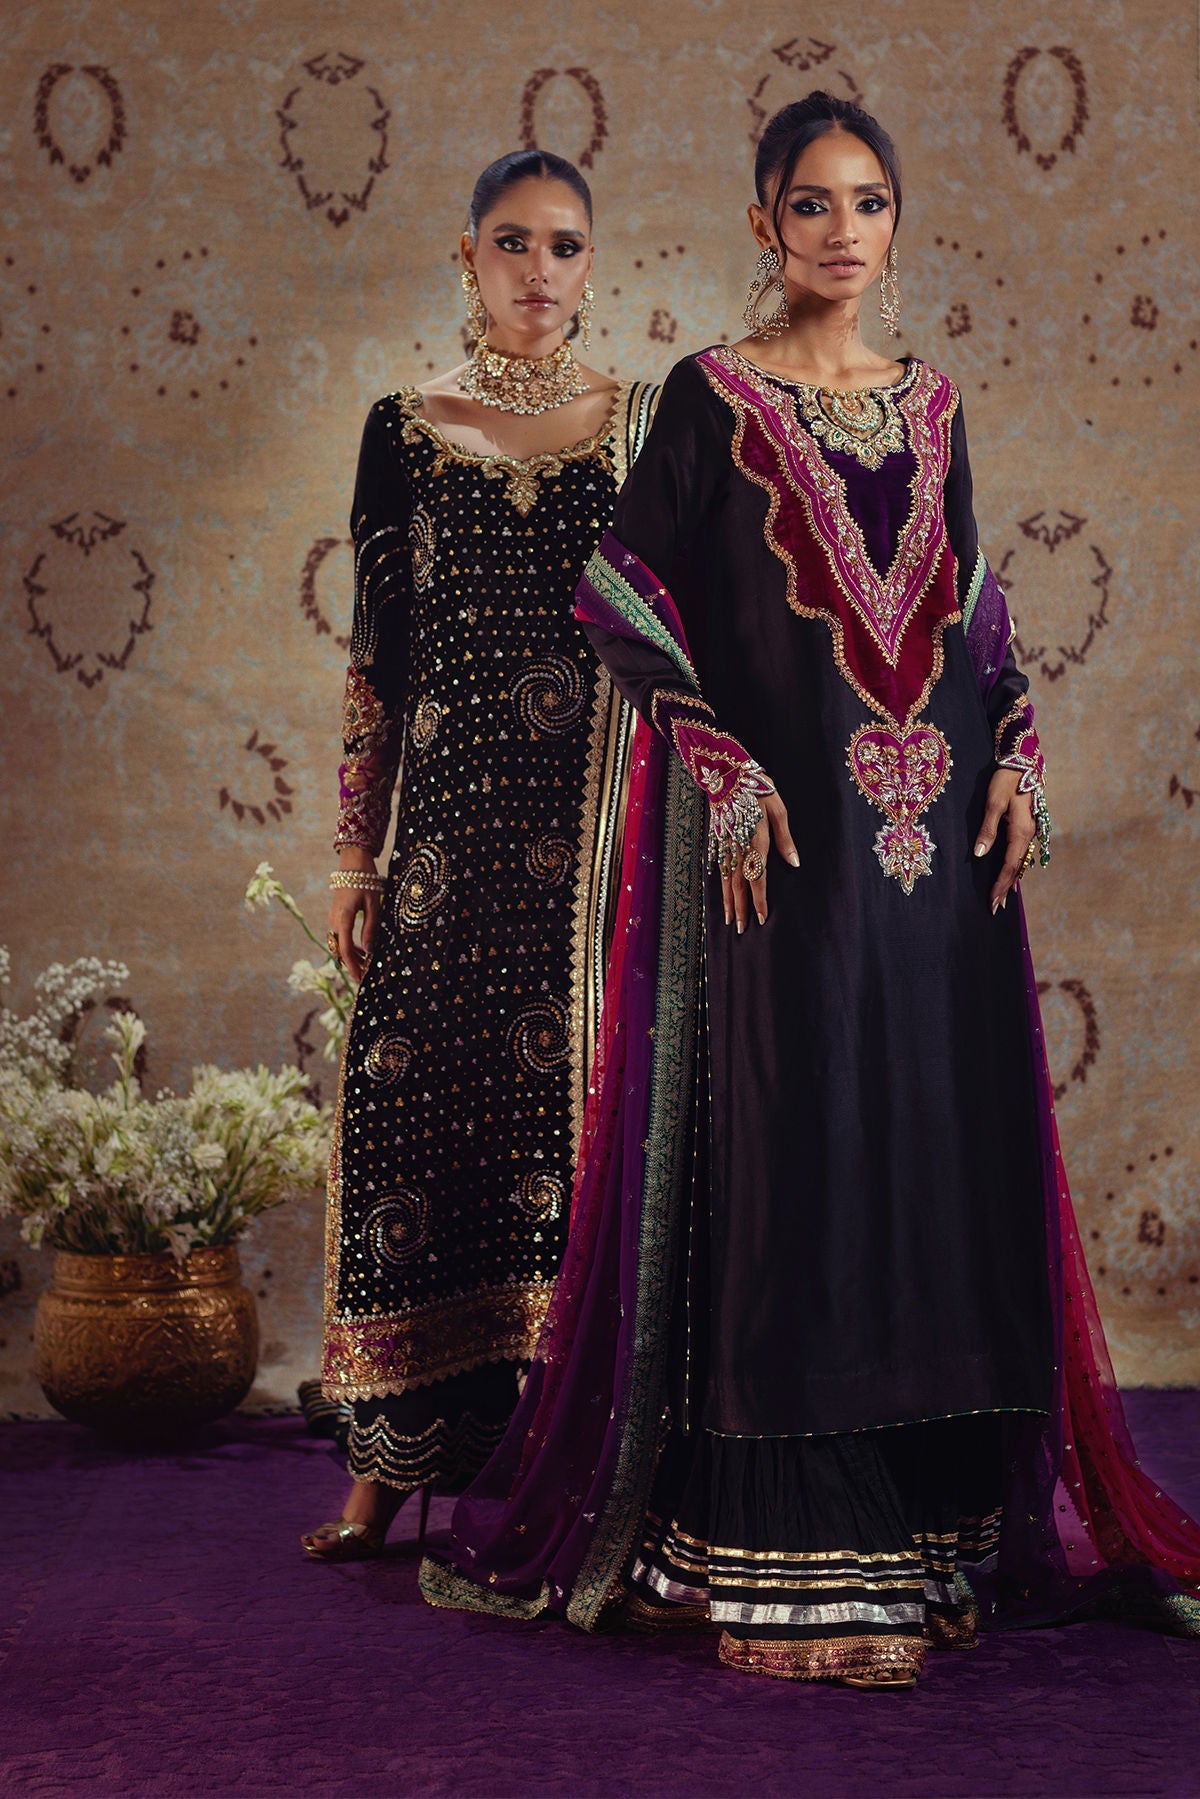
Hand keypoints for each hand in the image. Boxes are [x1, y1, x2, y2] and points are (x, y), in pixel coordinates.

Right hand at [329, 850, 381, 983]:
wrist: (353, 864)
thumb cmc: (366, 881)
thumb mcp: (373, 905)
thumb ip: (370, 928)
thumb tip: (369, 950)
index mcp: (343, 919)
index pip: (346, 949)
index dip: (353, 966)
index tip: (360, 979)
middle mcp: (334, 921)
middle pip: (341, 950)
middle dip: (353, 964)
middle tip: (366, 975)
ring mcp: (333, 918)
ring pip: (340, 944)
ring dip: (352, 955)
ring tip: (368, 964)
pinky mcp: (336, 916)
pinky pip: (341, 936)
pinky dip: (350, 945)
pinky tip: (363, 949)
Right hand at [721, 789, 798, 931]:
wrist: (726, 773)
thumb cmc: (758, 788)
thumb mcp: (779, 809)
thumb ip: (785, 838)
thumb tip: (794, 863)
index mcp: (756, 839)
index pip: (758, 877)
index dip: (759, 899)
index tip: (761, 918)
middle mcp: (738, 846)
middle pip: (739, 884)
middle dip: (741, 908)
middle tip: (742, 930)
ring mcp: (725, 844)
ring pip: (726, 878)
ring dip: (729, 901)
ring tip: (730, 920)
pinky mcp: (717, 839)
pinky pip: (718, 867)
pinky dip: (719, 884)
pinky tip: (721, 895)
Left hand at [974, 768, 1035, 914]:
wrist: (1022, 761)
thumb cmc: (1005, 780)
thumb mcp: (993, 803)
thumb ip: (988, 829)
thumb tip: (980, 854)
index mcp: (1021, 831)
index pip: (1010, 865)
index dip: (1000, 885)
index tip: (992, 902)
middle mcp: (1029, 834)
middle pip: (1017, 867)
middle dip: (1005, 887)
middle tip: (996, 907)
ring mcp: (1029, 830)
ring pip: (1020, 860)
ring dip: (1011, 879)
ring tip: (1003, 897)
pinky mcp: (1026, 825)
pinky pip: (1021, 852)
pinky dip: (1015, 866)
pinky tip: (1012, 873)